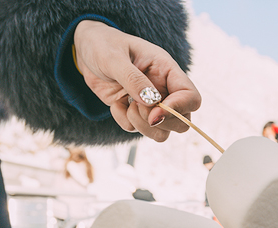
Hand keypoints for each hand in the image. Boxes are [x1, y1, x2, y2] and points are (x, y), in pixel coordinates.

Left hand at [73, 20, 201, 141]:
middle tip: (135, 107)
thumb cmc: (102, 45)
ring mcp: (151, 104)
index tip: (155, 113)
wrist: (86, 51)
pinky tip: (115, 103)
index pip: (192, 97)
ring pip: (161, 133)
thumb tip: (151, 102)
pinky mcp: (135, 113)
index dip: (179, 109)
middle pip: (182, 122)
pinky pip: (136, 130)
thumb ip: (133, 78)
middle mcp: (164, 90)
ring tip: (125, 104)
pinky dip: (123, 121)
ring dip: (141, 125)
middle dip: (159, 122)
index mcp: (167, 70)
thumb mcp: (114, 57)